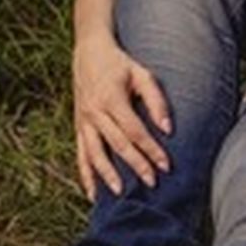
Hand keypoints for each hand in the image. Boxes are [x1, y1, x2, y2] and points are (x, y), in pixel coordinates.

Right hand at [72, 32, 172, 202]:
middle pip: (117, 144)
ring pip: (94, 153)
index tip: (166, 165)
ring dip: (107, 174)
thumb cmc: (120, 64)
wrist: (88, 53)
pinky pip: (80, 154)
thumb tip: (168, 128)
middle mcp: (95, 112)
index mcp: (112, 98)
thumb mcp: (142, 74)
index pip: (135, 131)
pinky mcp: (78, 126)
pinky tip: (92, 193)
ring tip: (119, 192)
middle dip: (136, 165)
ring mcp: (84, 120)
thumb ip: (156, 100)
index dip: (151, 149)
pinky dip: (86, 174)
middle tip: (152, 183)